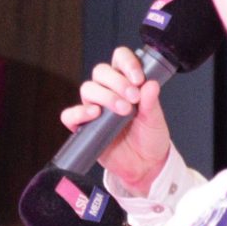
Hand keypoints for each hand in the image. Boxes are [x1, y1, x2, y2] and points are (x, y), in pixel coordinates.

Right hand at [60, 47, 170, 190]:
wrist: (144, 166)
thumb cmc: (149, 138)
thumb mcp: (155, 119)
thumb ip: (152, 102)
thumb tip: (151, 84)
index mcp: (126, 82)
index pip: (119, 59)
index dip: (127, 63)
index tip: (138, 79)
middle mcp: (108, 91)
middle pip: (101, 71)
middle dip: (117, 82)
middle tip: (133, 98)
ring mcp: (94, 108)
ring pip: (87, 89)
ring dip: (105, 96)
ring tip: (122, 110)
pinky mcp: (84, 126)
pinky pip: (70, 115)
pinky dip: (78, 113)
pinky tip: (94, 115)